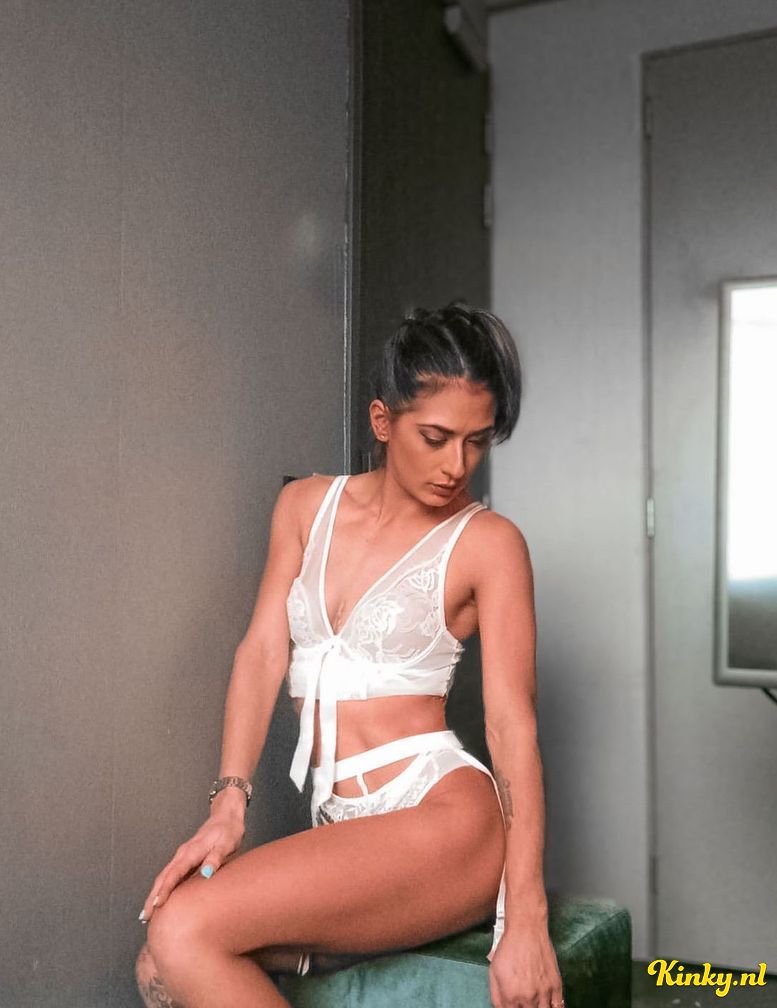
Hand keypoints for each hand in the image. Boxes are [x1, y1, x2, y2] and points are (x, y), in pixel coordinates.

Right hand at [138, 806, 245, 923]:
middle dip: (153, 896)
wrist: (226, 816)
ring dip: (154, 893)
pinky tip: (160, 898)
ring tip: (147, 913)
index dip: (165, 890)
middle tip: (145, 916)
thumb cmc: (228, 831)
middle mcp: (183, 854)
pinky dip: (162, 887)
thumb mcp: (226, 844)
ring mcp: (182, 856)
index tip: (157, 905)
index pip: (174, 873)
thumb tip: (206, 874)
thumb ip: (215, 858)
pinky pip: (170, 875)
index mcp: (192, 851)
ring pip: (164, 876)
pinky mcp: (185, 859)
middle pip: (163, 877)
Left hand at [488, 921, 563, 1007]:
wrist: (526, 930)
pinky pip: (559, 1006)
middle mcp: (529, 998)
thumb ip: (496, 995)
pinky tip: (549, 1005)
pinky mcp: (556, 984)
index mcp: (511, 996)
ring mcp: (544, 992)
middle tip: (523, 1002)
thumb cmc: (507, 948)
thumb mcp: (493, 972)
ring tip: (535, 1003)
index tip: (513, 1005)